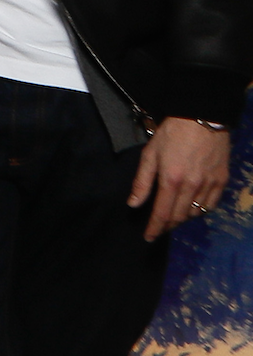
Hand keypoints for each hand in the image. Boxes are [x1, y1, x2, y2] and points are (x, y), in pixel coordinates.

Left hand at [130, 116, 231, 240]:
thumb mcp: (150, 155)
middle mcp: (192, 186)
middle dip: (167, 226)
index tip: (148, 237)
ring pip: (196, 213)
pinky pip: (211, 204)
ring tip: (173, 217)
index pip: (162, 213)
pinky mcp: (222, 180)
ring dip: (183, 219)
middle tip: (159, 229)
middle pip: (179, 217)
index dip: (155, 228)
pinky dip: (200, 210)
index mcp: (172, 180)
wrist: (202, 117)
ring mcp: (210, 184)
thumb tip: (133, 204)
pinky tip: (192, 208)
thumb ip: (142, 182)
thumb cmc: (171, 134)